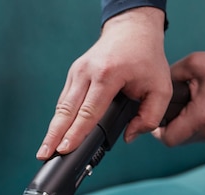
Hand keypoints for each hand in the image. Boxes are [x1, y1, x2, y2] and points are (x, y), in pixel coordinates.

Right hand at [36, 7, 171, 159]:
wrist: (132, 30)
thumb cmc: (146, 59)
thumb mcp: (161, 88)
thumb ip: (150, 117)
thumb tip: (129, 136)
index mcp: (108, 75)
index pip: (88, 112)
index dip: (75, 133)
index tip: (64, 149)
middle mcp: (87, 73)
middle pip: (66, 111)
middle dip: (54, 136)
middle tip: (44, 155)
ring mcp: (77, 72)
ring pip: (61, 107)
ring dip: (52, 130)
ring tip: (44, 150)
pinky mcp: (73, 74)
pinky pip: (64, 101)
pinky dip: (59, 119)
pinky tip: (55, 135)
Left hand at [154, 38, 204, 145]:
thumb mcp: (194, 63)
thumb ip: (170, 76)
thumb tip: (156, 89)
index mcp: (201, 117)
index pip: (168, 139)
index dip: (157, 131)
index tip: (158, 117)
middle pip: (177, 141)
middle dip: (169, 128)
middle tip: (170, 111)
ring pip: (190, 140)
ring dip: (183, 128)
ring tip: (185, 108)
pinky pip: (203, 136)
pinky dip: (196, 127)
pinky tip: (198, 110)